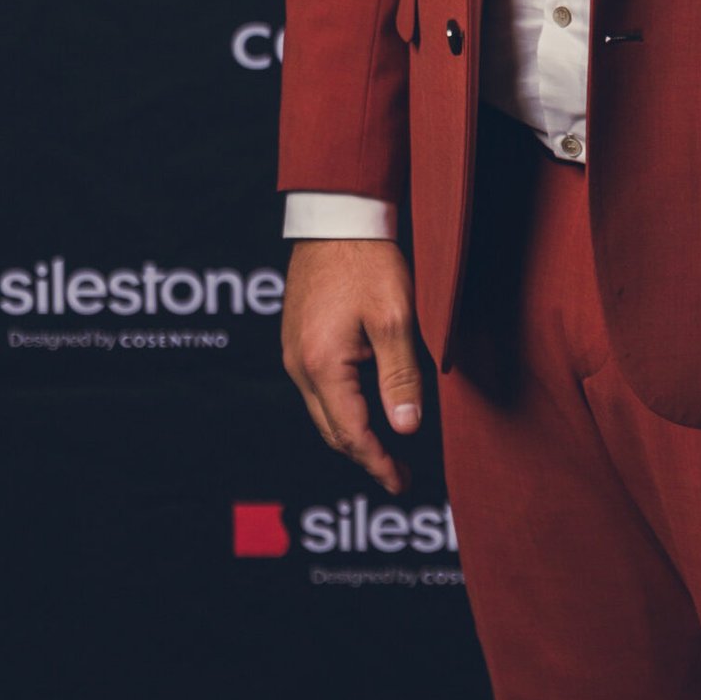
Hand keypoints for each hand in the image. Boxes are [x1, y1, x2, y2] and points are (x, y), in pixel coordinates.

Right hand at [281, 239, 425, 495]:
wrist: (336, 216)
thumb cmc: (369, 261)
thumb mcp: (395, 319)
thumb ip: (400, 378)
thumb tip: (407, 429)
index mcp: (322, 365)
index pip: (351, 434)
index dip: (379, 462)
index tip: (402, 483)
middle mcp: (299, 364)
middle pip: (332, 429)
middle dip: (366, 454)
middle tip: (399, 473)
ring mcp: (293, 351)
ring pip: (323, 409)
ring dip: (353, 431)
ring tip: (387, 445)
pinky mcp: (298, 337)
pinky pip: (318, 386)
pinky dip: (342, 405)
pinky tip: (366, 403)